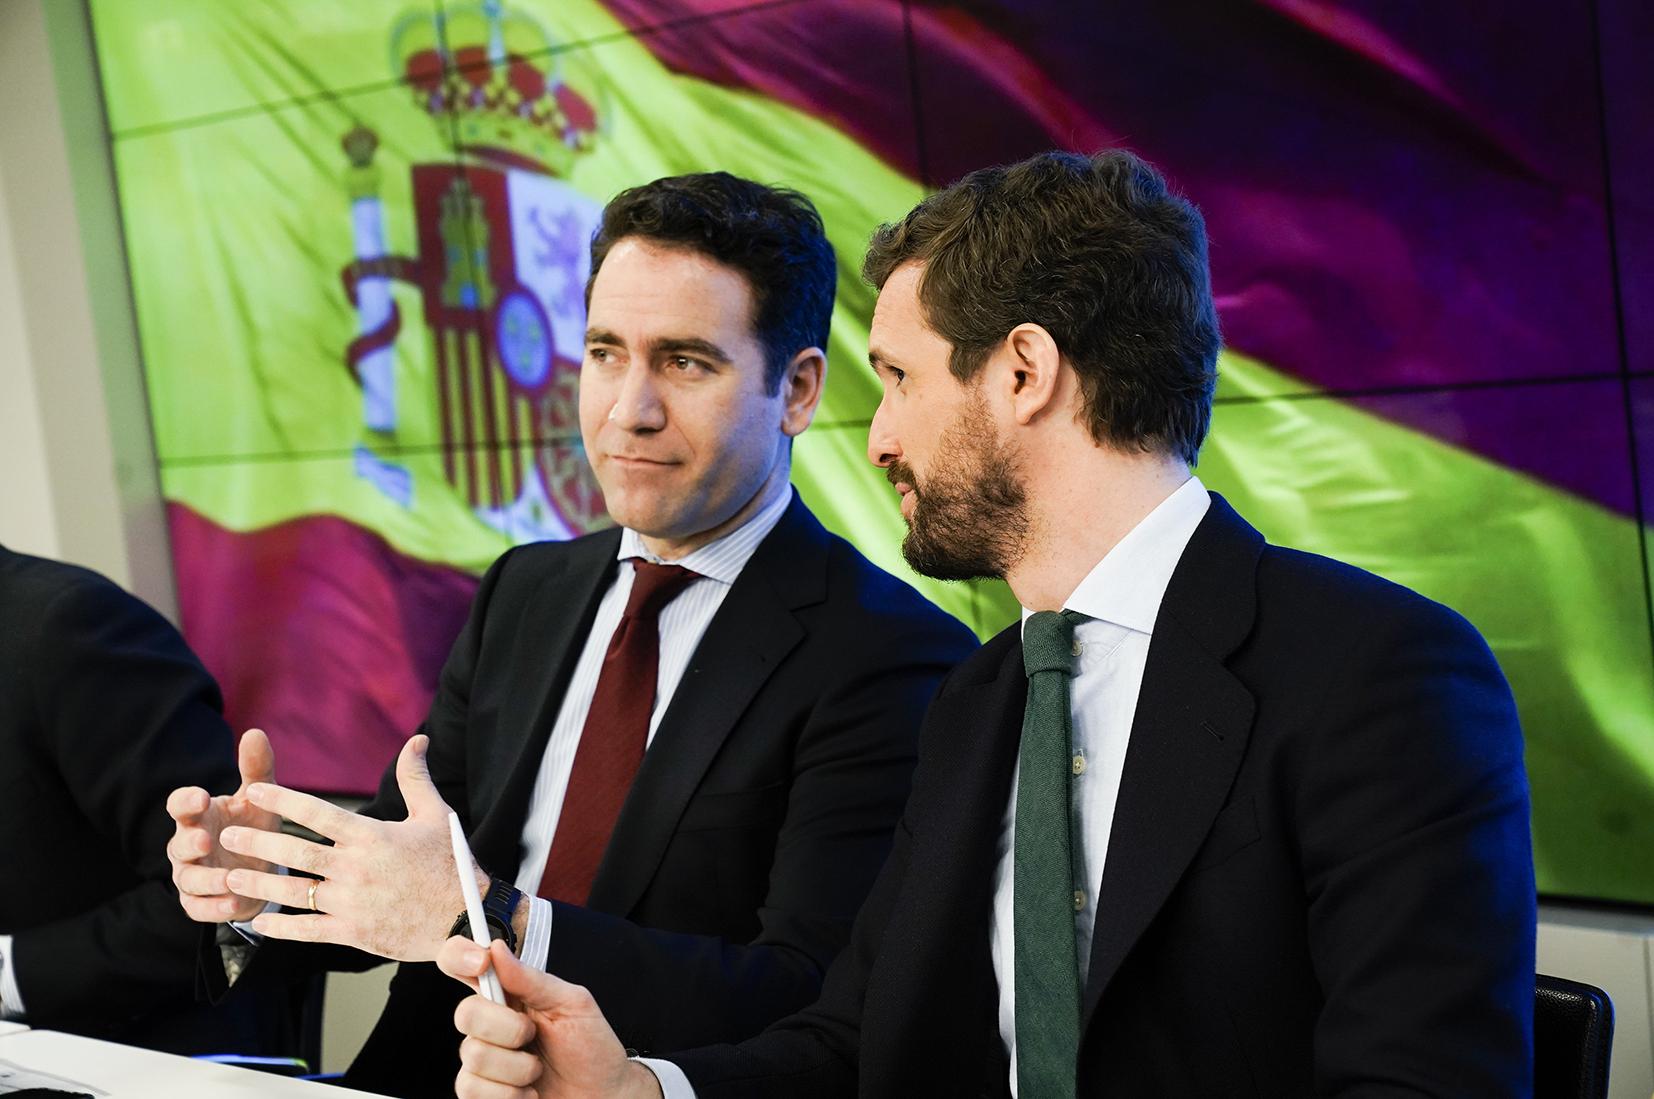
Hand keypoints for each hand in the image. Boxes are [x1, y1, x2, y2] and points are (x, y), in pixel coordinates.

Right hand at [167, 727, 279, 922]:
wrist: (261, 869)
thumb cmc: (253, 827)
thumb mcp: (259, 798)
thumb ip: (256, 769)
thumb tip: (255, 731)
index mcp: (199, 816)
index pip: (180, 805)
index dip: (186, 801)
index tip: (201, 796)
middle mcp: (189, 845)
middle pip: (178, 844)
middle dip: (190, 842)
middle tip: (205, 839)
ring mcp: (191, 875)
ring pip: (188, 878)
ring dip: (205, 879)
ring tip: (226, 878)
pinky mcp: (200, 902)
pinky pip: (199, 907)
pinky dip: (214, 907)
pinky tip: (233, 903)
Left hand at [217, 734, 476, 961]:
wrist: (467, 916)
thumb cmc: (452, 863)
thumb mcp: (436, 815)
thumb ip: (416, 778)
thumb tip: (417, 740)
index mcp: (373, 836)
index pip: (318, 814)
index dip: (284, 801)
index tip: (254, 791)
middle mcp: (357, 869)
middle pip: (297, 853)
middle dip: (258, 842)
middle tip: (228, 835)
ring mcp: (353, 903)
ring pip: (295, 892)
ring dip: (259, 883)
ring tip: (229, 876)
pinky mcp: (354, 932)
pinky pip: (308, 930)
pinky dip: (281, 927)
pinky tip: (259, 920)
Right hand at [438, 937, 663, 1098]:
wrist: (602, 1094)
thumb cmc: (591, 1046)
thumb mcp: (573, 1004)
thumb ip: (533, 980)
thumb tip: (497, 949)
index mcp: (508, 993)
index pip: (462, 963)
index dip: (459, 955)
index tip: (481, 963)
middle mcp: (488, 1023)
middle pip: (465, 1013)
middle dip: (509, 1029)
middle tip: (534, 1036)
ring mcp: (481, 1059)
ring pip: (474, 1056)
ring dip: (518, 1068)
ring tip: (538, 1071)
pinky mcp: (480, 1093)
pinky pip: (471, 1090)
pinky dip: (509, 1094)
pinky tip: (527, 1092)